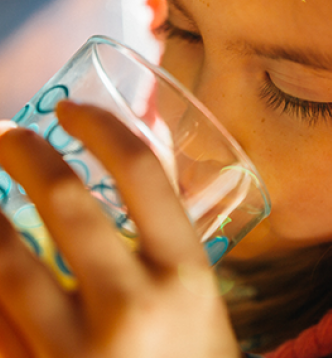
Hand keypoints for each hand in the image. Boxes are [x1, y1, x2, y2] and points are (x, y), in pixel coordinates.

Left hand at [0, 101, 240, 357]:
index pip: (143, 174)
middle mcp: (135, 306)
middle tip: (10, 133)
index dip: (103, 128)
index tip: (73, 110)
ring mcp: (79, 353)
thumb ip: (167, 234)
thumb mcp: (200, 295)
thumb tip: (136, 158)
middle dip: (27, 153)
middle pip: (68, 203)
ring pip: (6, 261)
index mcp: (186, 273)